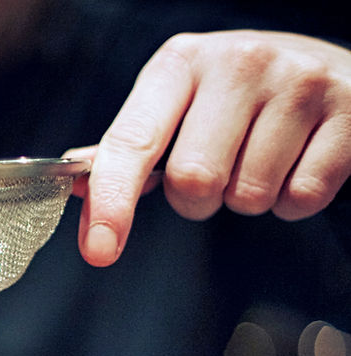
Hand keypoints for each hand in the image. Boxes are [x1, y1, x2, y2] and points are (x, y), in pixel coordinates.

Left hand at [69, 30, 350, 266]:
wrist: (339, 72)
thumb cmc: (243, 99)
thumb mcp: (181, 105)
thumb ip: (131, 147)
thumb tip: (75, 184)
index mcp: (180, 63)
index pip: (132, 143)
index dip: (111, 203)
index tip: (99, 251)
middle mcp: (238, 61)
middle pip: (191, 183)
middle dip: (199, 200)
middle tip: (221, 172)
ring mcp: (299, 82)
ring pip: (248, 197)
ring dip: (250, 199)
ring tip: (267, 157)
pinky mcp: (349, 111)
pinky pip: (301, 198)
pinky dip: (295, 201)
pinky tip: (300, 162)